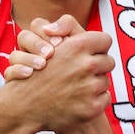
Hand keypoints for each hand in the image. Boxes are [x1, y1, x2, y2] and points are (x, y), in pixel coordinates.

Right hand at [0, 17, 113, 133]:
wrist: (25, 107)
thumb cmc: (35, 72)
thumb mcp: (47, 40)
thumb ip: (66, 26)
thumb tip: (79, 28)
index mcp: (78, 46)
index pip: (105, 40)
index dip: (97, 46)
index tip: (91, 52)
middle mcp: (86, 65)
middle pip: (109, 61)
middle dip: (97, 65)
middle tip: (82, 70)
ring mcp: (90, 88)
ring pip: (105, 80)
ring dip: (95, 83)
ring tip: (77, 86)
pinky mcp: (92, 107)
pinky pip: (105, 98)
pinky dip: (94, 99)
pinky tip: (79, 99)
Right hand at [3, 15, 77, 79]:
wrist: (72, 104)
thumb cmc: (79, 71)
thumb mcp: (78, 47)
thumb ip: (71, 29)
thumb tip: (52, 28)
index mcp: (43, 39)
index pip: (38, 25)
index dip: (45, 31)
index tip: (60, 42)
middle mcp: (30, 51)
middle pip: (24, 37)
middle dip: (36, 43)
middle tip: (49, 53)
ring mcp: (21, 66)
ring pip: (14, 55)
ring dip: (27, 58)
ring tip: (41, 65)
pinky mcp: (16, 81)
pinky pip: (9, 73)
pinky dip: (17, 72)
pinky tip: (28, 74)